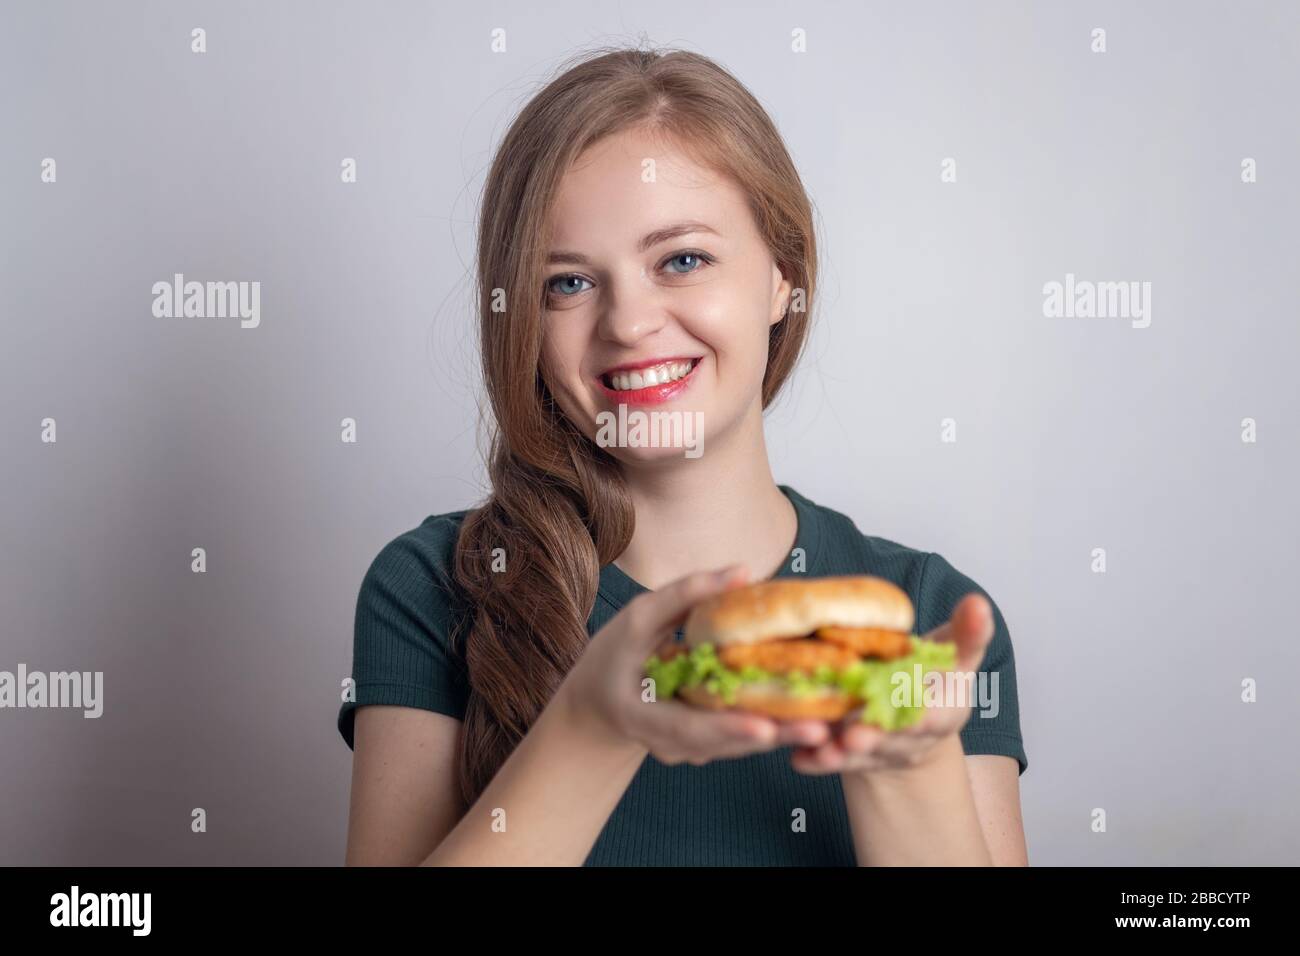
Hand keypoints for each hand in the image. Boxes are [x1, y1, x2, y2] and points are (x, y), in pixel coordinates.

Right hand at [558, 564, 831, 764]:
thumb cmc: (615, 655)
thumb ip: (687, 593)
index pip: (689, 728)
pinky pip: (745, 739)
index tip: (765, 727)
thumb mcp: (638, 617)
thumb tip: (744, 571)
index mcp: (642, 716)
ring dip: (785, 736)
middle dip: (775, 735)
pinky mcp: (711, 747)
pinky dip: (778, 728)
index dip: (728, 729)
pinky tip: (819, 718)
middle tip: (821, 729)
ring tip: (832, 727)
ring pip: (743, 746)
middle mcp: (671, 745)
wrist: (599, 703)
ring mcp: (692, 751)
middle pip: (728, 743)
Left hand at [789, 593, 994, 776]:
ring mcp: (873, 750)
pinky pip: (825, 761)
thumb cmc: (932, 678)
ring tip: (820, 745)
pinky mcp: (843, 755)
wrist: (912, 721)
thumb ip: (968, 634)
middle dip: (872, 738)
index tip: (915, 717)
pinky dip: (812, 761)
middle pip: (888, 740)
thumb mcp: (955, 656)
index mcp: (938, 711)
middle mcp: (905, 736)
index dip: (924, 718)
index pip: (934, 717)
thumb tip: (978, 602)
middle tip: (853, 734)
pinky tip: (797, 757)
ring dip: (837, 753)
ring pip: (854, 754)